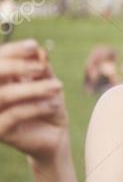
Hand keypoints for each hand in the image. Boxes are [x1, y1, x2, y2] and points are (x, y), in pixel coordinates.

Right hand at [0, 39, 68, 161]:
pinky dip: (36, 107)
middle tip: (41, 67)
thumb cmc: (48, 105)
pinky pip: (14, 115)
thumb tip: (38, 51)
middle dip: (16, 67)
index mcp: (1, 81)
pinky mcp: (0, 131)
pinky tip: (55, 104)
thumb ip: (42, 68)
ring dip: (33, 88)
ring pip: (3, 95)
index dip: (12, 51)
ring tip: (58, 86)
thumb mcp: (48, 83)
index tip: (33, 45)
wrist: (55, 136)